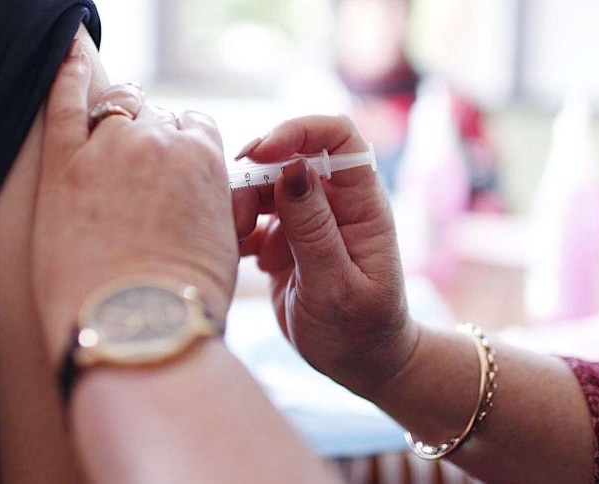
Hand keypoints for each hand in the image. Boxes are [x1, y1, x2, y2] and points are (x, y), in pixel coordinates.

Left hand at [32, 46, 237, 361]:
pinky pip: (64, 101)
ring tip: (106, 149)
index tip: (170, 170)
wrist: (140, 331)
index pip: (194, 127)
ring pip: (114, 109)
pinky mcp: (64, 165)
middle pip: (153, 117)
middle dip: (148, 140)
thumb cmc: (185, 302)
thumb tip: (219, 200)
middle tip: (136, 180)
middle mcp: (160, 141)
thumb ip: (218, 207)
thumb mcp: (224, 248)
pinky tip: (67, 58)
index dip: (181, 147)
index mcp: (205, 158)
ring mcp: (109, 147)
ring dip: (115, 122)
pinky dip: (67, 77)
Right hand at [234, 115, 417, 396]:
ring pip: (263, 187)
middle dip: (255, 179)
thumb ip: (313, 228)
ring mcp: (308, 220)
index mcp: (361, 204)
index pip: (337, 137)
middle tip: (238, 219)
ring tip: (240, 245)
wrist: (360, 364)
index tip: (259, 154)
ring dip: (242, 208)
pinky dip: (240, 231)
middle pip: (287, 158)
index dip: (297, 131)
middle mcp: (334, 203)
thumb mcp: (335, 285)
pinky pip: (253, 217)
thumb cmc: (360, 330)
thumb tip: (292, 167)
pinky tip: (244, 259)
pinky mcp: (284, 240)